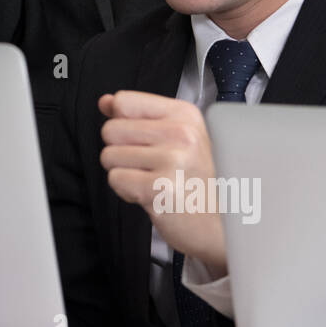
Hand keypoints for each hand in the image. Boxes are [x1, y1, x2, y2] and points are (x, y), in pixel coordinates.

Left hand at [97, 91, 226, 272]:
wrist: (220, 225)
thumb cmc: (195, 180)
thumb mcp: (176, 136)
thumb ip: (137, 115)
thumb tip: (105, 102)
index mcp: (185, 114)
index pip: (124, 101)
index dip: (122, 122)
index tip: (141, 139)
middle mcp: (181, 133)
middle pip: (111, 129)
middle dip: (120, 150)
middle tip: (149, 166)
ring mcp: (172, 161)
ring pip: (109, 156)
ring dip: (124, 172)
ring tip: (153, 180)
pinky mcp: (159, 188)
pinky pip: (115, 180)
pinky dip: (126, 191)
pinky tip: (151, 194)